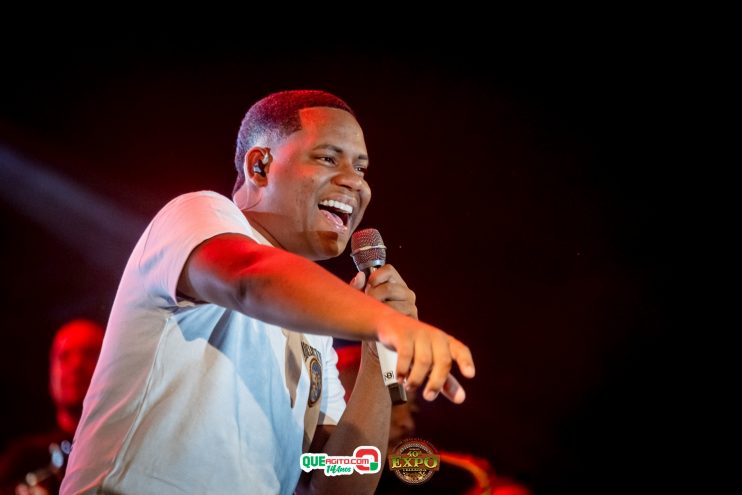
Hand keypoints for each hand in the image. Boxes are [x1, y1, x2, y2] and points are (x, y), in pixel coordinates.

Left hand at [350, 265, 417, 318]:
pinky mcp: (412, 319)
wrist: (376, 341)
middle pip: (388, 288)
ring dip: (379, 310)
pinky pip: (398, 317)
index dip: (376, 276)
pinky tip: (382, 323)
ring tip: (375, 316)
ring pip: (392, 303)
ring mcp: (411, 306)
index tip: (367, 286)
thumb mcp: (360, 301)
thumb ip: (357, 287)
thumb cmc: (369, 317)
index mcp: (395, 283)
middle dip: (374, 296)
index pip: (389, 270)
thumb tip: (360, 275)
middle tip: (369, 305)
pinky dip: (387, 320)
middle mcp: (406, 292)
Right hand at [350, 266, 474, 403]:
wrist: (390, 324)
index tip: (470, 375)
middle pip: (443, 360)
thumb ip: (446, 381)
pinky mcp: (403, 334)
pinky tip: (400, 379)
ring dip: (417, 379)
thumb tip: (461, 399)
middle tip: (428, 397)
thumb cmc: (416, 348)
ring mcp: (420, 334)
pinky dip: (403, 370)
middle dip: (437, 381)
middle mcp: (436, 336)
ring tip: (410, 387)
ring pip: (424, 361)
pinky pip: (406, 354)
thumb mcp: (432, 363)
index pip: (461, 350)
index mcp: (447, 342)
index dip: (466, 362)